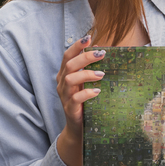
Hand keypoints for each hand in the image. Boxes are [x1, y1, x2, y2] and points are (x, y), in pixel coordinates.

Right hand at [56, 35, 104, 165]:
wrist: (78, 128)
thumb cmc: (85, 101)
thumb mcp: (87, 83)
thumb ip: (91, 67)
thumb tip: (101, 48)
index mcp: (66, 74)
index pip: (67, 56)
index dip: (77, 46)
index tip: (88, 37)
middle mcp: (62, 83)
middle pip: (69, 65)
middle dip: (85, 57)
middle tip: (102, 54)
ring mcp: (65, 96)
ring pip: (70, 80)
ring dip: (87, 74)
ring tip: (102, 74)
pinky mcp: (70, 109)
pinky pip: (76, 99)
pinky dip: (87, 93)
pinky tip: (97, 91)